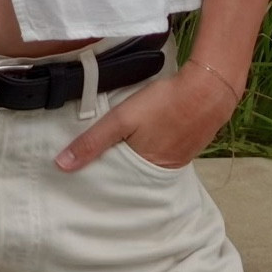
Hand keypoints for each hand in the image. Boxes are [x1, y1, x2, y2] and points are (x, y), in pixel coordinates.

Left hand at [54, 62, 238, 171]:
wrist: (209, 89)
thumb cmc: (164, 103)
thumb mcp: (122, 119)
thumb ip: (93, 141)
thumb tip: (62, 165)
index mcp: (144, 171)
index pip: (115, 182)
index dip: (99, 176)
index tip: (80, 176)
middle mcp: (162, 172)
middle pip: (132, 175)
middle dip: (116, 170)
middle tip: (95, 163)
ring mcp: (178, 159)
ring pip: (147, 163)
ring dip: (134, 158)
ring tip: (117, 150)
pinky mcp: (187, 146)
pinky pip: (163, 153)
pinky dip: (151, 148)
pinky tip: (146, 137)